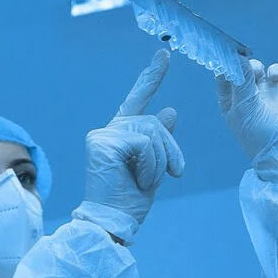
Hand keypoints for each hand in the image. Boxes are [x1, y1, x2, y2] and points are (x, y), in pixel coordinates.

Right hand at [74, 50, 183, 242]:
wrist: (112, 223)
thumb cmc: (129, 201)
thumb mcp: (154, 167)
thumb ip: (158, 140)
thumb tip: (170, 110)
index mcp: (118, 135)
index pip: (137, 99)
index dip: (151, 77)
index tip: (164, 54)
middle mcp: (107, 131)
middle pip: (154, 122)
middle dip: (170, 149)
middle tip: (174, 173)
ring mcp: (103, 135)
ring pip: (152, 131)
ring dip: (161, 161)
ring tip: (147, 181)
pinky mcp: (103, 142)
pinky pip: (145, 144)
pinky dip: (151, 165)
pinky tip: (140, 179)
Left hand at [216, 59, 277, 182]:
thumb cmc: (260, 135)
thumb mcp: (245, 109)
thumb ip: (241, 83)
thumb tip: (237, 59)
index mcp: (230, 103)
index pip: (223, 77)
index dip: (223, 64)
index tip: (225, 53)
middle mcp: (246, 96)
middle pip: (240, 70)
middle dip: (241, 63)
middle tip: (244, 64)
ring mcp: (265, 93)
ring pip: (257, 69)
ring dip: (256, 66)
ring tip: (258, 74)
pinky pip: (277, 72)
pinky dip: (276, 70)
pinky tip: (275, 76)